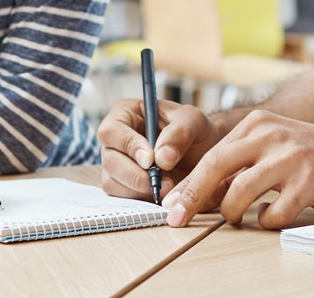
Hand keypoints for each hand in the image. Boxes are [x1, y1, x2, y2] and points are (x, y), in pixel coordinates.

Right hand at [97, 98, 218, 201]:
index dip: (128, 146)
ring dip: (141, 190)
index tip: (150, 160)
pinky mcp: (122, 186)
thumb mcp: (194, 122)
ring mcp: (116, 164)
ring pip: (112, 183)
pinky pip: (122, 198)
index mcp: (125, 114)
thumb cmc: (195, 131)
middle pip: (110, 161)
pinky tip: (163, 194)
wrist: (203, 154)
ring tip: (169, 187)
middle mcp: (115, 140)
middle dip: (137, 175)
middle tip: (165, 182)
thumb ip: (180, 133)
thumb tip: (162, 158)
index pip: (112, 131)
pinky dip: (142, 200)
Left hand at [161, 110, 313, 228]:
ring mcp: (289, 159)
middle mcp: (271, 136)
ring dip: (230, 212)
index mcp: (258, 124)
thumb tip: (200, 195)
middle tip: (176, 218)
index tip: (171, 204)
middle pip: (216, 167)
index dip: (188, 183)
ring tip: (237, 217)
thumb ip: (239, 165)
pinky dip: (265, 221)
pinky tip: (270, 215)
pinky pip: (271, 214)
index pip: (211, 155)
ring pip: (238, 193)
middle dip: (191, 196)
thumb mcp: (272, 147)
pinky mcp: (306, 184)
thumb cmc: (310, 154)